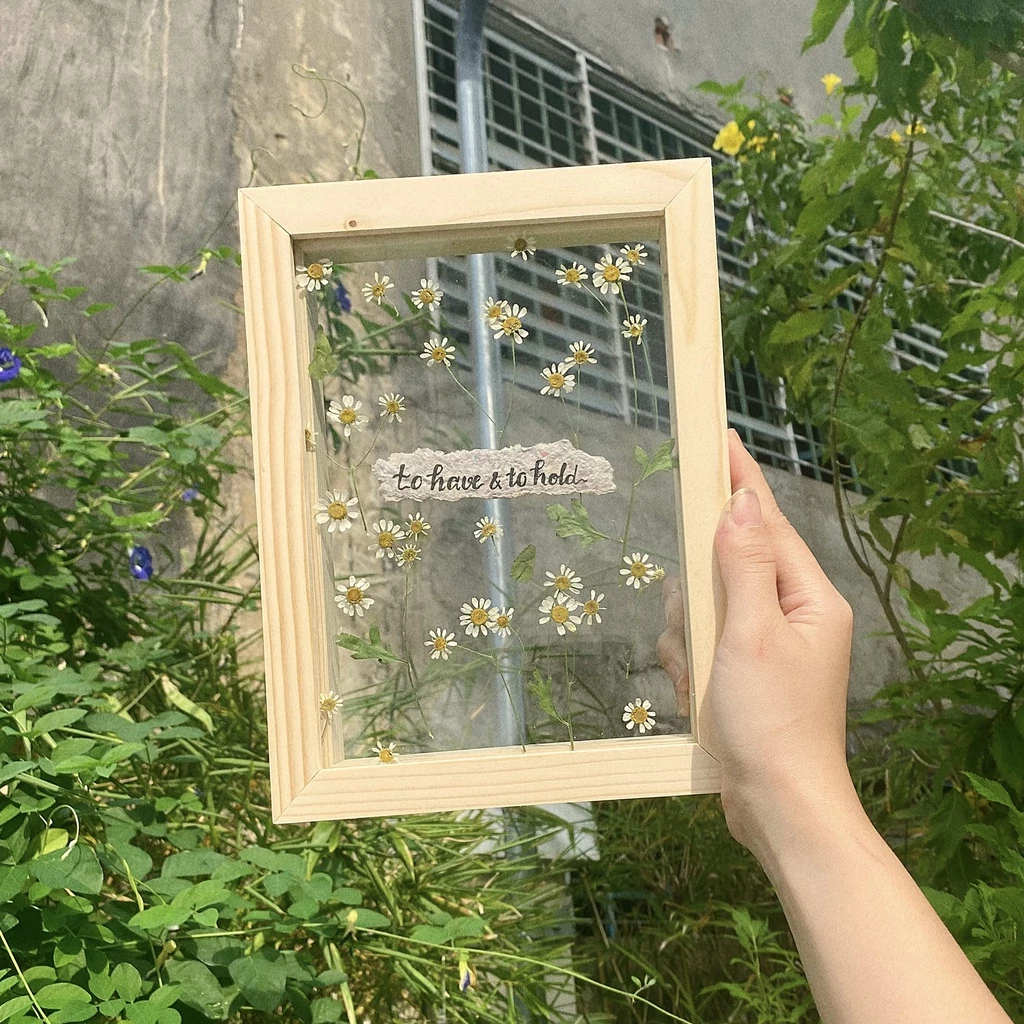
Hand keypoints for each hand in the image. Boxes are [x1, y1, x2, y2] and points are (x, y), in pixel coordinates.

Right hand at [658, 429, 856, 857]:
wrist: (777, 807)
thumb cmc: (771, 721)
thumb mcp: (750, 634)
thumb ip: (744, 565)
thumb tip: (739, 504)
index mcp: (808, 598)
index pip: (769, 524)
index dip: (741, 482)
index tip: (719, 441)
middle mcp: (793, 615)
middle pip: (729, 567)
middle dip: (699, 596)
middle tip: (695, 630)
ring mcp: (768, 646)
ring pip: (707, 607)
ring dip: (690, 637)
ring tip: (698, 675)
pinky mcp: (745, 673)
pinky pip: (703, 644)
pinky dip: (691, 664)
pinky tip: (695, 692)